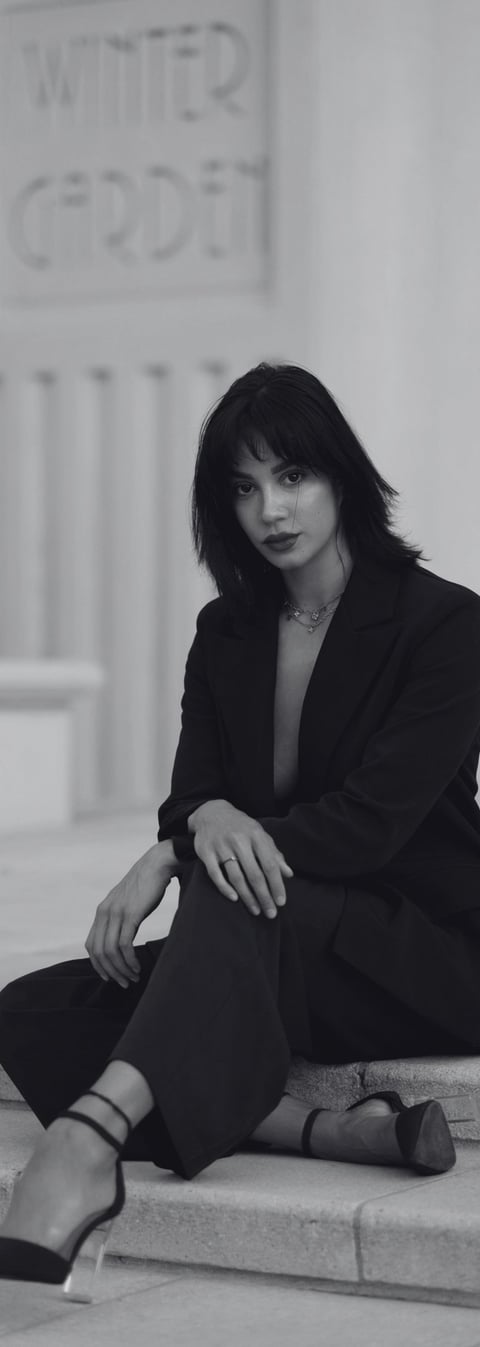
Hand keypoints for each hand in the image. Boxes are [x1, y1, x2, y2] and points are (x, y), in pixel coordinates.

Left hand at [85, 842, 175, 986]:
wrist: (158, 864)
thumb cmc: (147, 885)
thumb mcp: (127, 903)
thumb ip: (121, 919)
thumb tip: (123, 942)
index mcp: (102, 911)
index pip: (91, 945)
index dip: (98, 964)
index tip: (110, 976)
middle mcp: (105, 912)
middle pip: (98, 952)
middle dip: (110, 972)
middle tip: (124, 983)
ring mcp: (116, 913)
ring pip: (110, 951)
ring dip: (121, 969)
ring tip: (133, 978)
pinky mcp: (130, 914)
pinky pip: (124, 945)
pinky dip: (130, 960)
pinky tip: (138, 967)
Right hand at [187, 800, 293, 918]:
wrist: (211, 812)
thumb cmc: (241, 827)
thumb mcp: (260, 835)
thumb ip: (274, 854)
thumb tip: (289, 874)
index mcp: (256, 835)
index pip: (270, 865)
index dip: (277, 885)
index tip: (281, 902)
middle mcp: (239, 840)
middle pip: (254, 875)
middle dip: (264, 897)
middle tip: (270, 913)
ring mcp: (221, 846)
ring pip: (236, 877)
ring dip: (247, 897)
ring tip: (255, 910)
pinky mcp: (206, 852)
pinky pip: (216, 874)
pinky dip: (225, 888)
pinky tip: (234, 899)